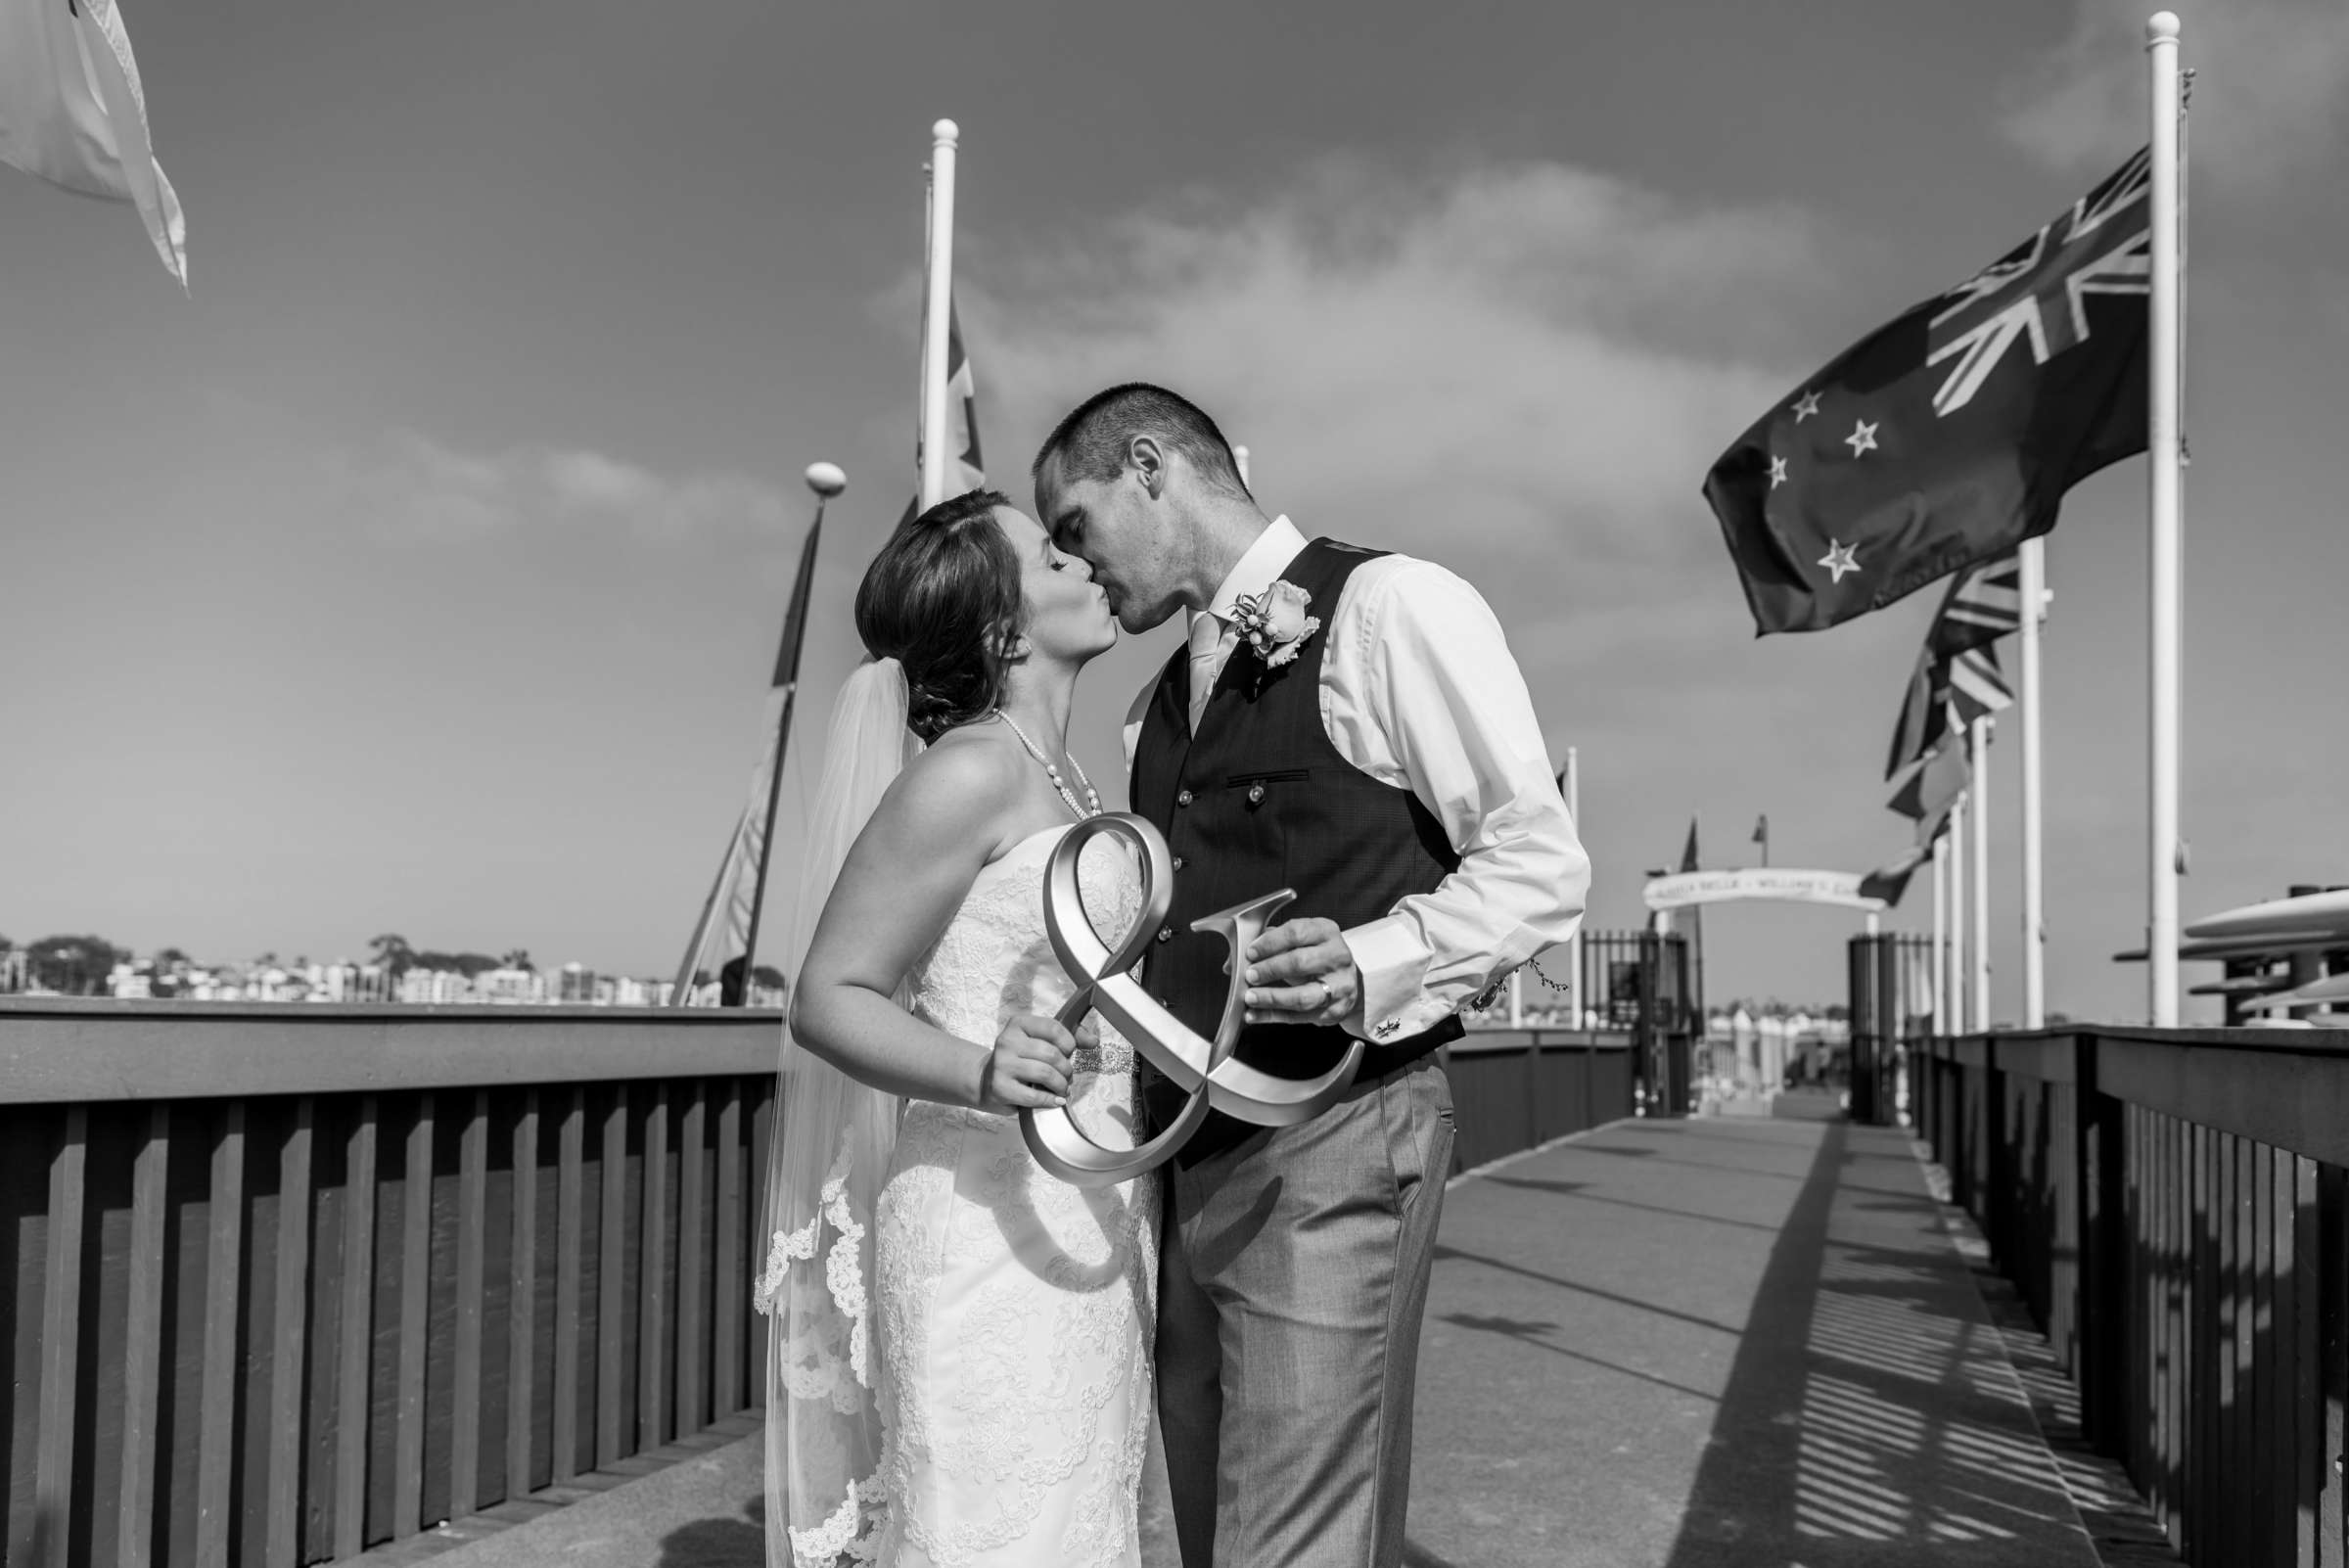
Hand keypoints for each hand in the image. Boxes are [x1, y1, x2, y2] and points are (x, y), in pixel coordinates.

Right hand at [978, 1013, 1090, 1113]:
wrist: (986, 1081)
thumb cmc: (1020, 1060)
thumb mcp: (1040, 1042)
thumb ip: (1068, 1037)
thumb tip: (1093, 1041)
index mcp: (1018, 1024)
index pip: (1052, 1027)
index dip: (1068, 1042)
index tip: (1069, 1052)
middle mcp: (1007, 1041)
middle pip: (1051, 1054)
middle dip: (1066, 1069)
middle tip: (1066, 1076)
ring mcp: (1001, 1064)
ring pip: (1045, 1074)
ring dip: (1060, 1085)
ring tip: (1061, 1088)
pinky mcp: (1000, 1087)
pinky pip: (1034, 1096)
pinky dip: (1050, 1100)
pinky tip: (1055, 1100)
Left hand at [1242, 917, 1360, 1026]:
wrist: (1347, 979)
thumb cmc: (1316, 956)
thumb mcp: (1298, 941)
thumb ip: (1266, 946)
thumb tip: (1232, 961)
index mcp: (1326, 932)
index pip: (1296, 933)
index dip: (1270, 943)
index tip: (1251, 952)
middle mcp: (1337, 957)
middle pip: (1300, 963)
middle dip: (1270, 970)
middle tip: (1250, 975)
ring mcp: (1339, 986)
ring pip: (1302, 996)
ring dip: (1271, 998)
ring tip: (1251, 997)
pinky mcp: (1334, 1010)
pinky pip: (1299, 1017)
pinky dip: (1273, 1016)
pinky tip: (1255, 1014)